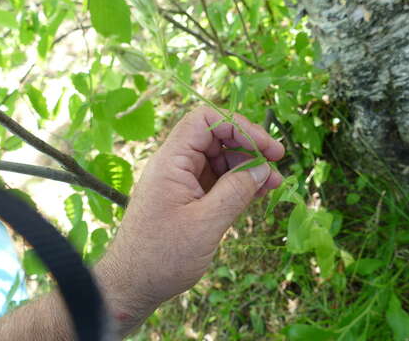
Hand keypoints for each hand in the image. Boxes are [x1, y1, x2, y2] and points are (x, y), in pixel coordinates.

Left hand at [95, 106, 284, 333]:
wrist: (132, 287)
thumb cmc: (163, 257)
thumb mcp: (206, 223)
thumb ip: (236, 191)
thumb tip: (263, 169)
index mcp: (172, 162)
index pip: (205, 121)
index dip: (238, 126)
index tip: (265, 147)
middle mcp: (175, 166)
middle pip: (215, 139)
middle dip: (248, 147)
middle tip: (276, 165)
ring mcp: (181, 183)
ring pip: (219, 161)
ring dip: (247, 168)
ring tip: (273, 183)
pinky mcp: (187, 200)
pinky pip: (216, 182)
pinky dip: (237, 184)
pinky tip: (258, 192)